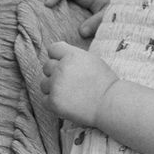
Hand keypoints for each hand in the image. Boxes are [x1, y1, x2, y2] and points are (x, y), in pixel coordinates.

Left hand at [15, 7, 113, 124]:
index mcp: (71, 55)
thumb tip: (58, 55)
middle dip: (55, 73)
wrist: (110, 104)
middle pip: (47, 66)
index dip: (57, 57)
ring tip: (70, 94)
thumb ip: (73, 55)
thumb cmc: (105, 83)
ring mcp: (55, 85)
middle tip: (71, 83)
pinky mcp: (53, 101)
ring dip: (53, 88)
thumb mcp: (92, 60)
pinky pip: (45, 99)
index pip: (53, 49)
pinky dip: (54, 102)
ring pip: (44, 84)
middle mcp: (61, 68)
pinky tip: (68, 103)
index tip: (65, 65)